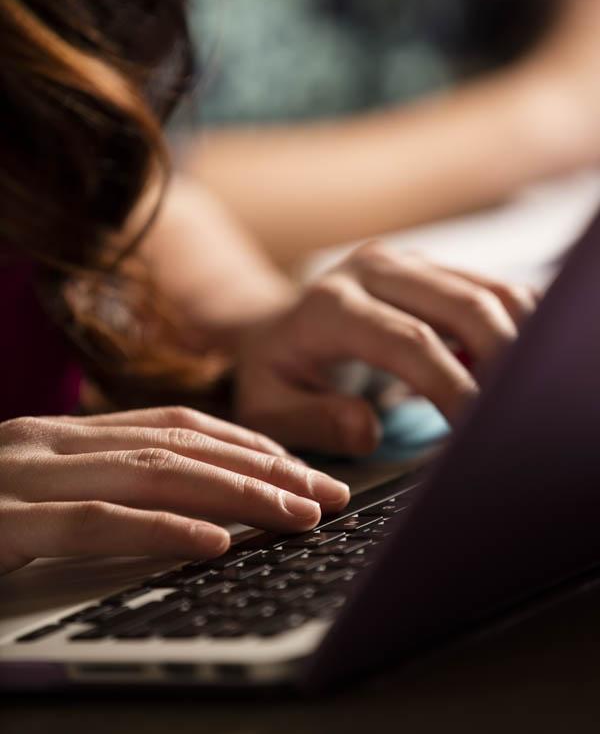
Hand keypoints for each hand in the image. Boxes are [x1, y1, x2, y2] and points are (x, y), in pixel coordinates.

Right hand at [0, 406, 348, 574]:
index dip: (247, 443)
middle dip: (264, 469)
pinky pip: (93, 522)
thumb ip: (94, 486)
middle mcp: (47, 442)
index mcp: (61, 434)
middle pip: (181, 444)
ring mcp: (21, 478)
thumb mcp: (32, 492)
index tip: (302, 469)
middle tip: (327, 496)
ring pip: (151, 472)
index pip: (175, 423)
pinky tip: (216, 543)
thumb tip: (184, 509)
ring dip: (236, 493)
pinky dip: (161, 528)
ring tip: (298, 516)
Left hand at [236, 244, 534, 455]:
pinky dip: (514, 323)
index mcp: (329, 307)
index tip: (477, 430)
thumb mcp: (269, 407)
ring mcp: (403, 262)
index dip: (451, 385)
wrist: (273, 329)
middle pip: (462, 304)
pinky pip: (487, 287)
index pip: (408, 341)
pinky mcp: (427, 267)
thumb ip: (313, 419)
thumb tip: (366, 428)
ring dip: (518, 338)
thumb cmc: (274, 375)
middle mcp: (371, 270)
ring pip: (485, 290)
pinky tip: (514, 364)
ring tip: (523, 392)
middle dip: (503, 359)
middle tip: (517, 414)